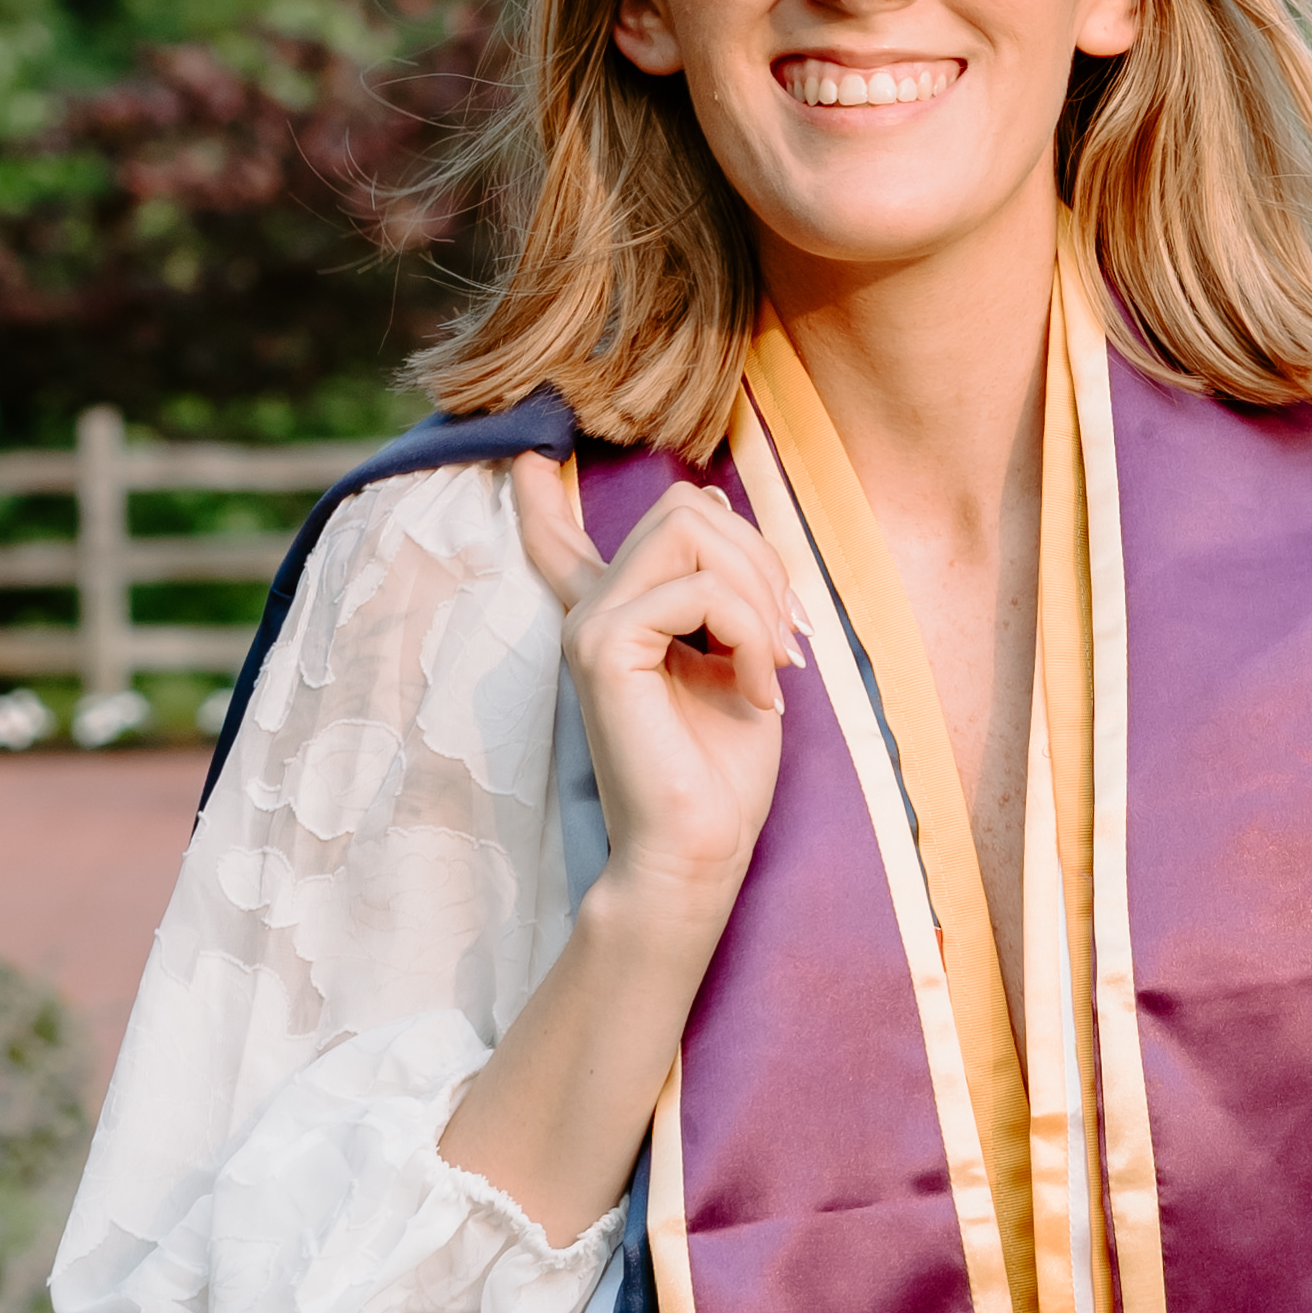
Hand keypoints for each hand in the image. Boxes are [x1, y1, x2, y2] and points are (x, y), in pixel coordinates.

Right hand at [513, 452, 794, 946]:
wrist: (699, 851)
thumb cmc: (724, 771)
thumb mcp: (734, 658)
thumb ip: (720, 592)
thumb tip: (713, 509)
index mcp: (617, 616)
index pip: (563, 542)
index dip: (543, 502)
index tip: (525, 460)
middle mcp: (593, 610)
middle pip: (686, 508)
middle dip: (760, 560)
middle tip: (785, 640)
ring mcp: (591, 624)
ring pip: (693, 532)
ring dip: (760, 596)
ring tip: (774, 669)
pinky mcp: (603, 648)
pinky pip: (697, 591)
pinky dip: (751, 634)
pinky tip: (758, 690)